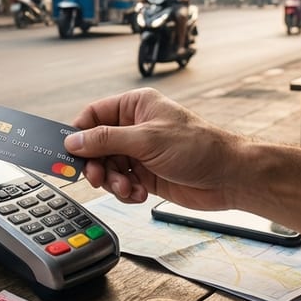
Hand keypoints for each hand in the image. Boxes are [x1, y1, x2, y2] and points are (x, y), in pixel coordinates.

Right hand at [63, 88, 240, 208]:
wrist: (229, 177)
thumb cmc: (198, 147)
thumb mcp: (147, 140)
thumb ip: (106, 140)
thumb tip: (74, 140)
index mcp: (135, 106)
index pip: (94, 115)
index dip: (79, 134)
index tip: (71, 153)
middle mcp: (135, 127)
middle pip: (96, 145)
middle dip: (96, 164)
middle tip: (98, 179)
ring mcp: (140, 152)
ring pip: (107, 167)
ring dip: (113, 181)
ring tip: (128, 188)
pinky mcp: (146, 174)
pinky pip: (121, 183)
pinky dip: (125, 191)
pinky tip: (140, 194)